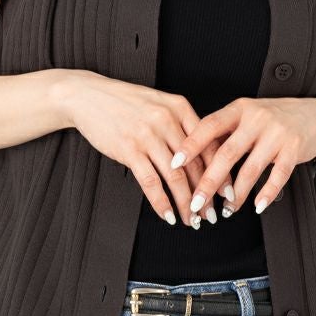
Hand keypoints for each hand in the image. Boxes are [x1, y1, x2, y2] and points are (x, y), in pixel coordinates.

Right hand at [55, 70, 234, 227]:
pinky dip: (161, 203)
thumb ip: (179, 123)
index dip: (221, 173)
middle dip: (206, 195)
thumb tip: (200, 154)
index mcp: (179, 107)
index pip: (209, 145)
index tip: (228, 193)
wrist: (87, 95)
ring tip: (192, 220)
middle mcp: (166, 120)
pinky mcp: (128, 149)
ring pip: (175, 178)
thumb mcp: (157, 103)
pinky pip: (151, 183)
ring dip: (186, 204)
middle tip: (211, 215)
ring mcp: (147, 135)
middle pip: (195, 165)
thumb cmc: (123, 102)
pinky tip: (167, 216)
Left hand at [169, 97, 315, 215]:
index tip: (174, 164)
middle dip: (209, 182)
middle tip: (195, 203)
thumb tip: (191, 155)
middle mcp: (256, 119)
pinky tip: (257, 206)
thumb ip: (224, 131)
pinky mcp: (294, 148)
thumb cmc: (272, 119)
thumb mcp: (246, 116)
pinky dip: (266, 193)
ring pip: (250, 169)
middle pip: (226, 154)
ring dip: (236, 194)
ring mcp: (277, 134)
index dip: (191, 145)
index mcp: (239, 109)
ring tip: (226, 210)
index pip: (208, 126)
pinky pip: (278, 176)